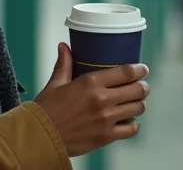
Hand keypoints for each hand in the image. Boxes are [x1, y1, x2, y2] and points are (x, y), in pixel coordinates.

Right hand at [33, 43, 150, 156]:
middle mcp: (102, 99)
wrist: (39, 136)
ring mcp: (106, 119)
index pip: (126, 72)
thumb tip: (63, 46)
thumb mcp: (55, 84)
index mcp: (91, 83)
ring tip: (136, 103)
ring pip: (137, 108)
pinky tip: (128, 121)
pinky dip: (133, 125)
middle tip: (141, 87)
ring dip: (139, 104)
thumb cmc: (46, 109)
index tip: (143, 69)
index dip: (139, 70)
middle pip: (137, 90)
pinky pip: (131, 129)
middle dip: (143, 87)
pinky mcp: (106, 136)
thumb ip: (64, 64)